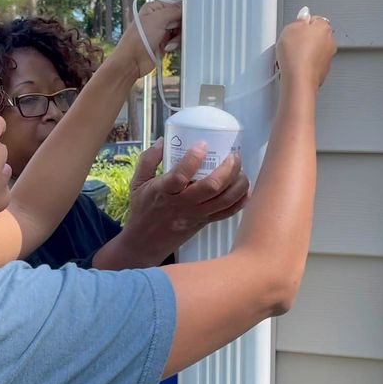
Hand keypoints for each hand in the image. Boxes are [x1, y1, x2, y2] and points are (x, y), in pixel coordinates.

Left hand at [111, 0, 182, 79]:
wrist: (133, 61)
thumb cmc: (137, 40)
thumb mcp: (157, 19)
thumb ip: (173, 10)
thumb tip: (184, 7)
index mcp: (154, 9)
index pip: (174, 5)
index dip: (181, 12)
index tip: (184, 18)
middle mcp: (157, 19)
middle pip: (179, 19)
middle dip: (179, 27)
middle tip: (174, 31)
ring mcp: (161, 32)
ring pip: (180, 31)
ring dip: (177, 37)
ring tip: (169, 43)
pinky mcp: (164, 43)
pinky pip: (177, 41)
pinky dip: (175, 44)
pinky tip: (167, 47)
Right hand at [120, 139, 250, 258]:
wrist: (145, 242)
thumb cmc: (142, 209)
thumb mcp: (137, 182)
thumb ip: (148, 159)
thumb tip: (164, 141)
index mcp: (163, 192)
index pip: (180, 176)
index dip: (193, 159)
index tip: (202, 145)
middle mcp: (182, 204)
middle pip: (211, 187)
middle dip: (228, 168)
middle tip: (232, 155)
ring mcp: (196, 215)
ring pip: (224, 199)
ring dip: (238, 183)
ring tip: (240, 169)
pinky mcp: (204, 222)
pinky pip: (228, 213)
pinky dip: (240, 201)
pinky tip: (245, 188)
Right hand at [276, 14, 336, 87]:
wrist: (299, 79)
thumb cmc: (297, 54)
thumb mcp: (291, 28)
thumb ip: (299, 20)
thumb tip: (303, 16)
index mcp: (324, 27)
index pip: (314, 20)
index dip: (301, 24)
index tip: (294, 29)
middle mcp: (330, 42)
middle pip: (315, 36)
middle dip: (304, 39)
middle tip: (291, 43)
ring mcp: (327, 58)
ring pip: (314, 51)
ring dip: (304, 52)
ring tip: (292, 56)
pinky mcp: (322, 71)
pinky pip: (312, 63)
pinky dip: (305, 64)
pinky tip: (295, 66)